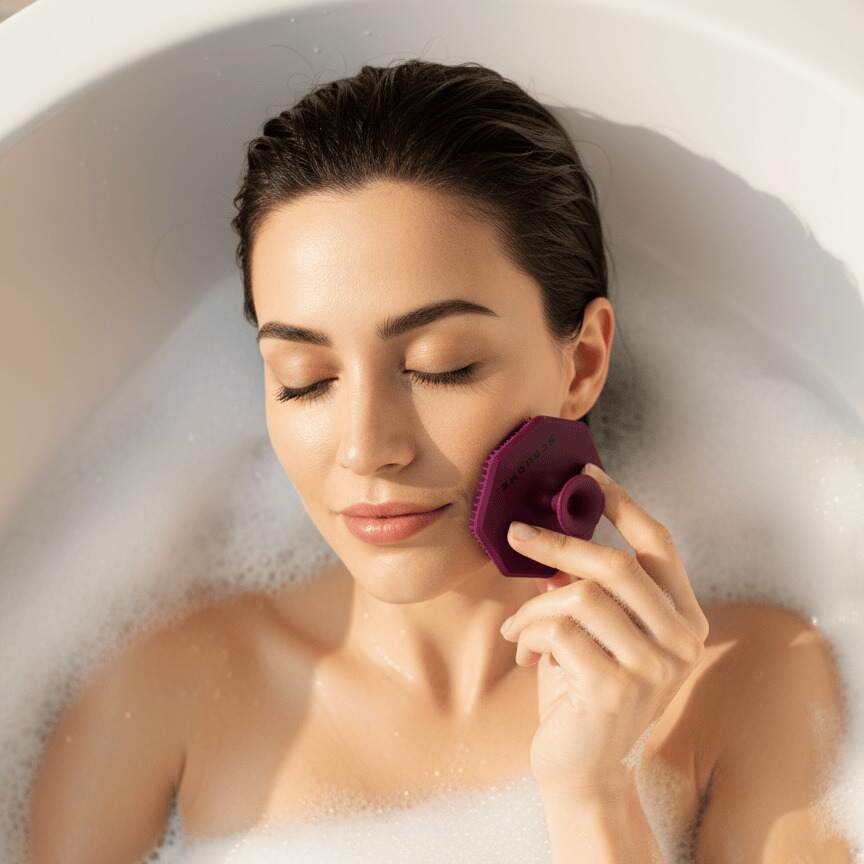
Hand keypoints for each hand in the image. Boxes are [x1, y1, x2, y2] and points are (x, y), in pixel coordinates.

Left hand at [500, 462, 709, 797]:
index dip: (623, 503)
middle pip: (614, 564)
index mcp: (683, 619)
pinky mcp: (617, 689)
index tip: (588, 474)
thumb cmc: (583, 691)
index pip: (659, 545)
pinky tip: (524, 654)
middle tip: (516, 534)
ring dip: (534, 607)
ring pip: (578, 597)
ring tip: (517, 628)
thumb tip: (550, 533)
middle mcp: (681, 641)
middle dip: (557, 544)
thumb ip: (584, 587)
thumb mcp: (590, 631)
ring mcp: (654, 667)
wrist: (581, 770)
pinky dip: (527, 634)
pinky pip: (556, 631)